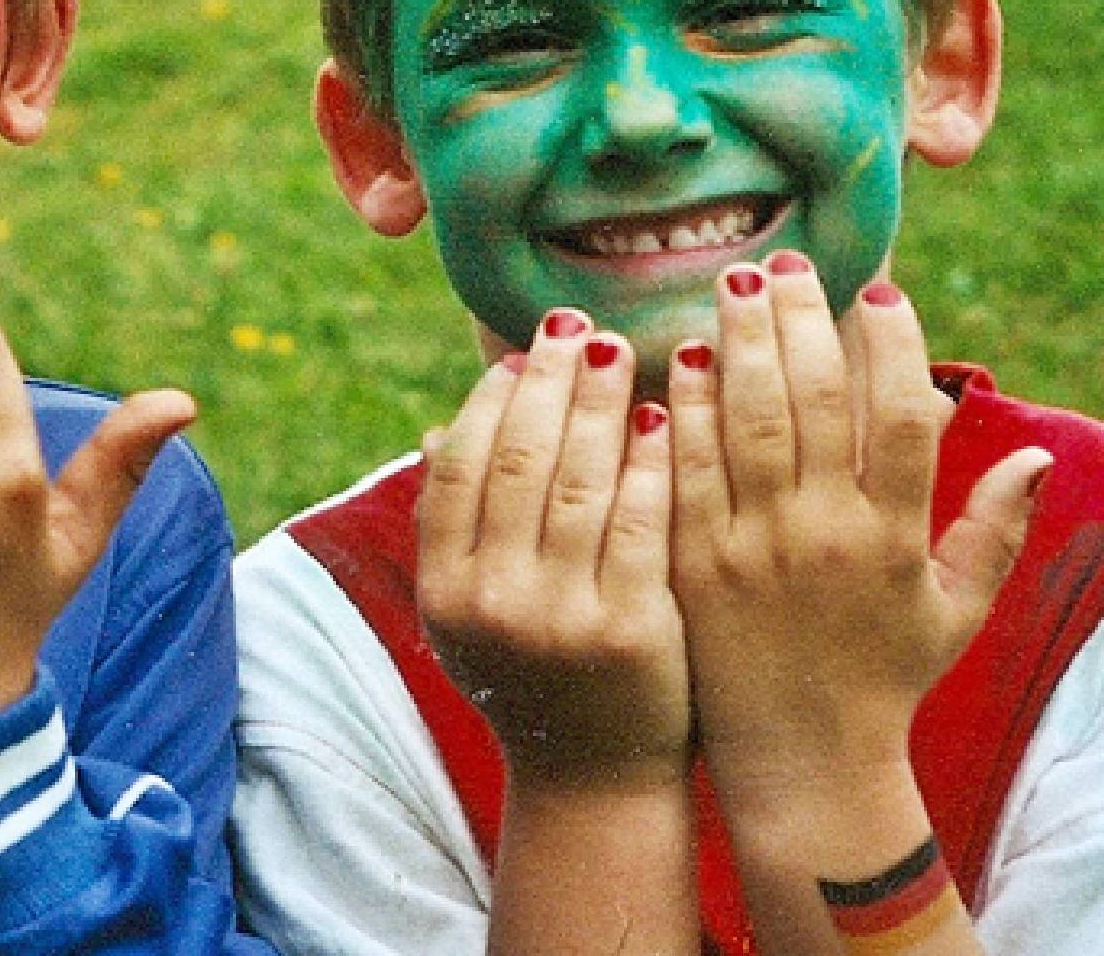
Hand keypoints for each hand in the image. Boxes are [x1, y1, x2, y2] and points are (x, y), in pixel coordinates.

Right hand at [418, 309, 688, 787]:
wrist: (592, 777)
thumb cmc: (532, 674)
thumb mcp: (472, 608)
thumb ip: (456, 525)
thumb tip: (440, 429)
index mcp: (445, 588)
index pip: (461, 466)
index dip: (490, 399)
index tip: (521, 351)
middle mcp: (490, 601)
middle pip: (518, 460)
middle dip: (547, 381)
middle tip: (576, 326)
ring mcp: (559, 618)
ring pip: (578, 480)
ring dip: (598, 404)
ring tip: (618, 351)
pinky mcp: (631, 630)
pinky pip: (638, 521)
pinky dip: (647, 461)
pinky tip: (663, 416)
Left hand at [668, 256, 1049, 805]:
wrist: (802, 761)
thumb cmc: (883, 677)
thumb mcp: (955, 609)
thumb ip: (995, 528)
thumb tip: (1035, 450)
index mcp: (896, 537)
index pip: (903, 419)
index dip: (893, 347)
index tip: (878, 292)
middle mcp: (825, 533)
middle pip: (815, 401)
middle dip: (801, 320)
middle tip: (784, 261)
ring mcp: (752, 547)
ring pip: (747, 422)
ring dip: (741, 344)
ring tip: (733, 283)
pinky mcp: (692, 562)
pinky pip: (685, 469)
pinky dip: (682, 408)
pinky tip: (680, 357)